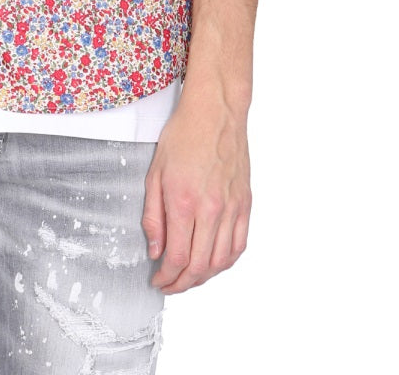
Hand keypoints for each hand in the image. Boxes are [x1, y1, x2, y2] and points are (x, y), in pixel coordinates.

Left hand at [141, 86, 251, 293]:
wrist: (215, 113)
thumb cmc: (183, 136)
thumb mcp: (154, 173)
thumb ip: (153, 216)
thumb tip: (155, 250)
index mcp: (184, 201)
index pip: (177, 257)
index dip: (166, 277)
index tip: (157, 280)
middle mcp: (211, 209)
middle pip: (200, 266)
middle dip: (182, 283)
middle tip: (169, 285)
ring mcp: (232, 208)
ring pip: (221, 261)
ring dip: (204, 277)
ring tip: (188, 278)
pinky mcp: (245, 204)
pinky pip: (239, 245)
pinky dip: (226, 262)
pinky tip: (213, 263)